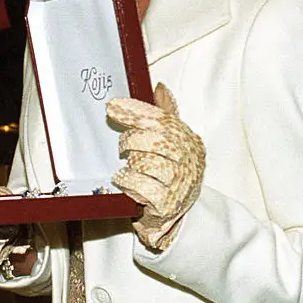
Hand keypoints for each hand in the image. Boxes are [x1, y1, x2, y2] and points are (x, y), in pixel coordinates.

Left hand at [108, 83, 205, 250]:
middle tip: (123, 147)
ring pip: (147, 163)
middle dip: (131, 140)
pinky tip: (125, 181)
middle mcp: (190, 161)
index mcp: (188, 140)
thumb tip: (159, 87)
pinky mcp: (167, 204)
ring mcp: (180, 184)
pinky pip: (142, 187)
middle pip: (154, 140)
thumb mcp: (170, 142)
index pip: (163, 119)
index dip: (135, 111)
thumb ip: (164, 114)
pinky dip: (129, 182)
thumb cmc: (166, 174)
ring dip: (131, 164)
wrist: (173, 215)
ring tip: (129, 167)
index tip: (112, 106)